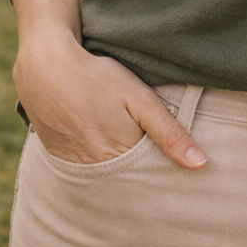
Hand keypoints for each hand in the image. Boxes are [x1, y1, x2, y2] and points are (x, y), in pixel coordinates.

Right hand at [10, 0, 206, 170]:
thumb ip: (170, 133)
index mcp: (117, 160)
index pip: (144, 181)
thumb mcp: (140, 100)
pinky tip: (98, 143)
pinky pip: (79, 166)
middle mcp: (92, 169)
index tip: (170, 176)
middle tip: (145, 157)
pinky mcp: (55, 153)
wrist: (45, 64)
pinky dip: (92, 161)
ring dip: (113, 169)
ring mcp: (71, 162)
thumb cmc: (97, 78)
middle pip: (122, 181)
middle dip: (137, 176)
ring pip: (101, 175)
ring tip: (121, 150)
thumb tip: (201, 165)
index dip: (158, 176)